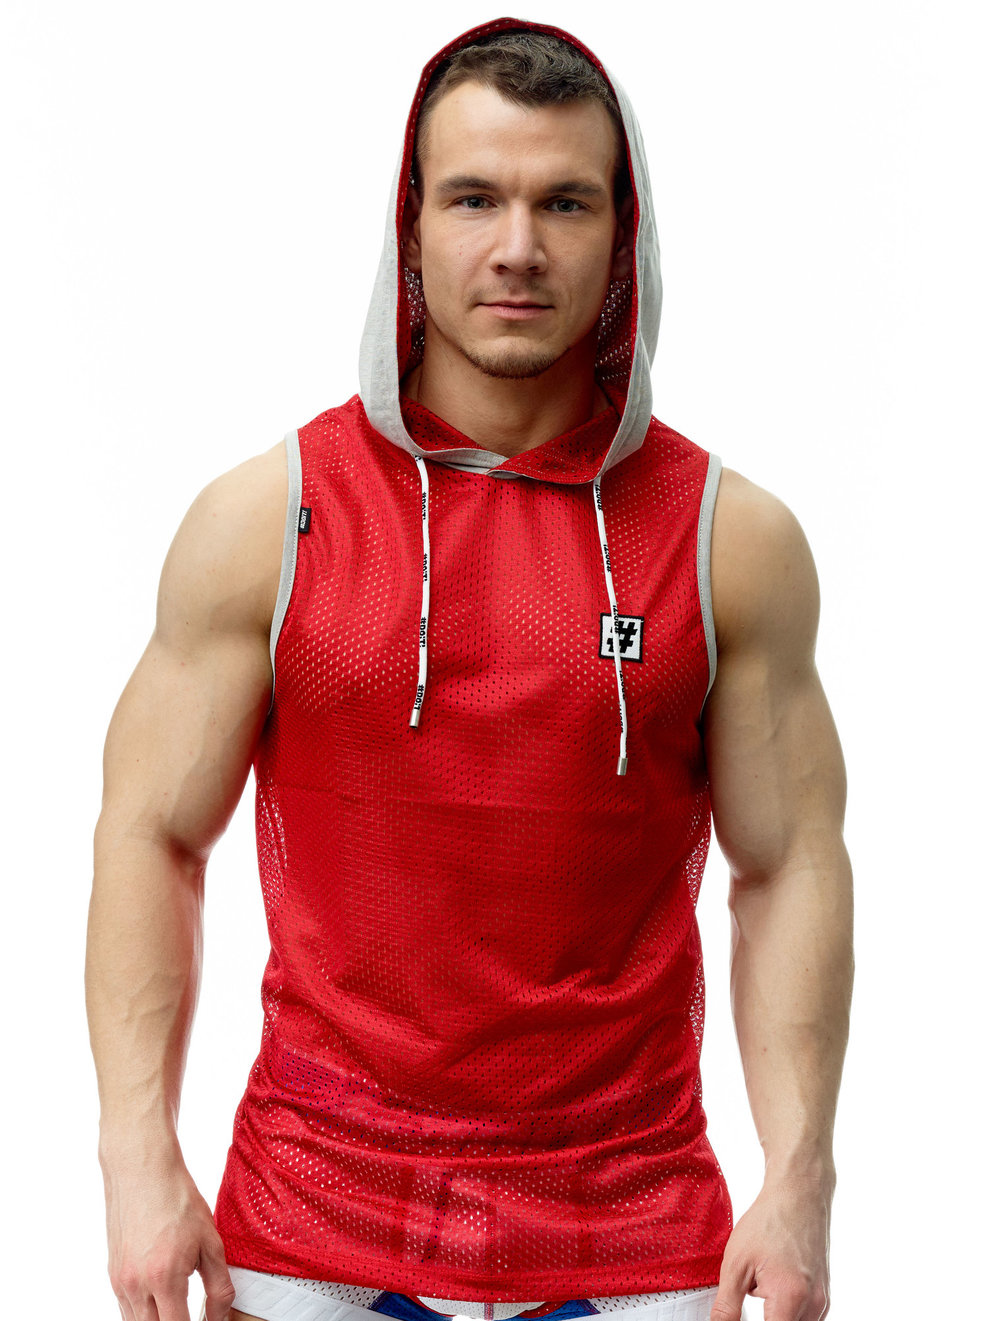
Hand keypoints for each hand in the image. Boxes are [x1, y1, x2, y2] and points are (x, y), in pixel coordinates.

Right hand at [103, 1153, 235, 1320]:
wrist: (142, 1171)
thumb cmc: (177, 1199)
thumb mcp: (211, 1240)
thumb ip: (219, 1285)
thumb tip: (218, 1318)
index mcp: (164, 1277)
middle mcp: (137, 1285)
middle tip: (191, 1313)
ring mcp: (120, 1282)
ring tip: (178, 1308)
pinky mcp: (113, 1275)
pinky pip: (126, 1310)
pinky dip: (143, 1313)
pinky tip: (160, 1301)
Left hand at [709, 1175, 830, 1320]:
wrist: (799, 1195)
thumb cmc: (768, 1222)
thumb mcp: (736, 1264)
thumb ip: (727, 1306)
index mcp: (790, 1299)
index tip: (739, 1316)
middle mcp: (813, 1306)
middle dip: (765, 1319)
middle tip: (751, 1288)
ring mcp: (822, 1302)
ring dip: (776, 1317)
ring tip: (763, 1283)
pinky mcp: (824, 1296)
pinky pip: (805, 1317)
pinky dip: (787, 1310)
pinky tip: (776, 1283)